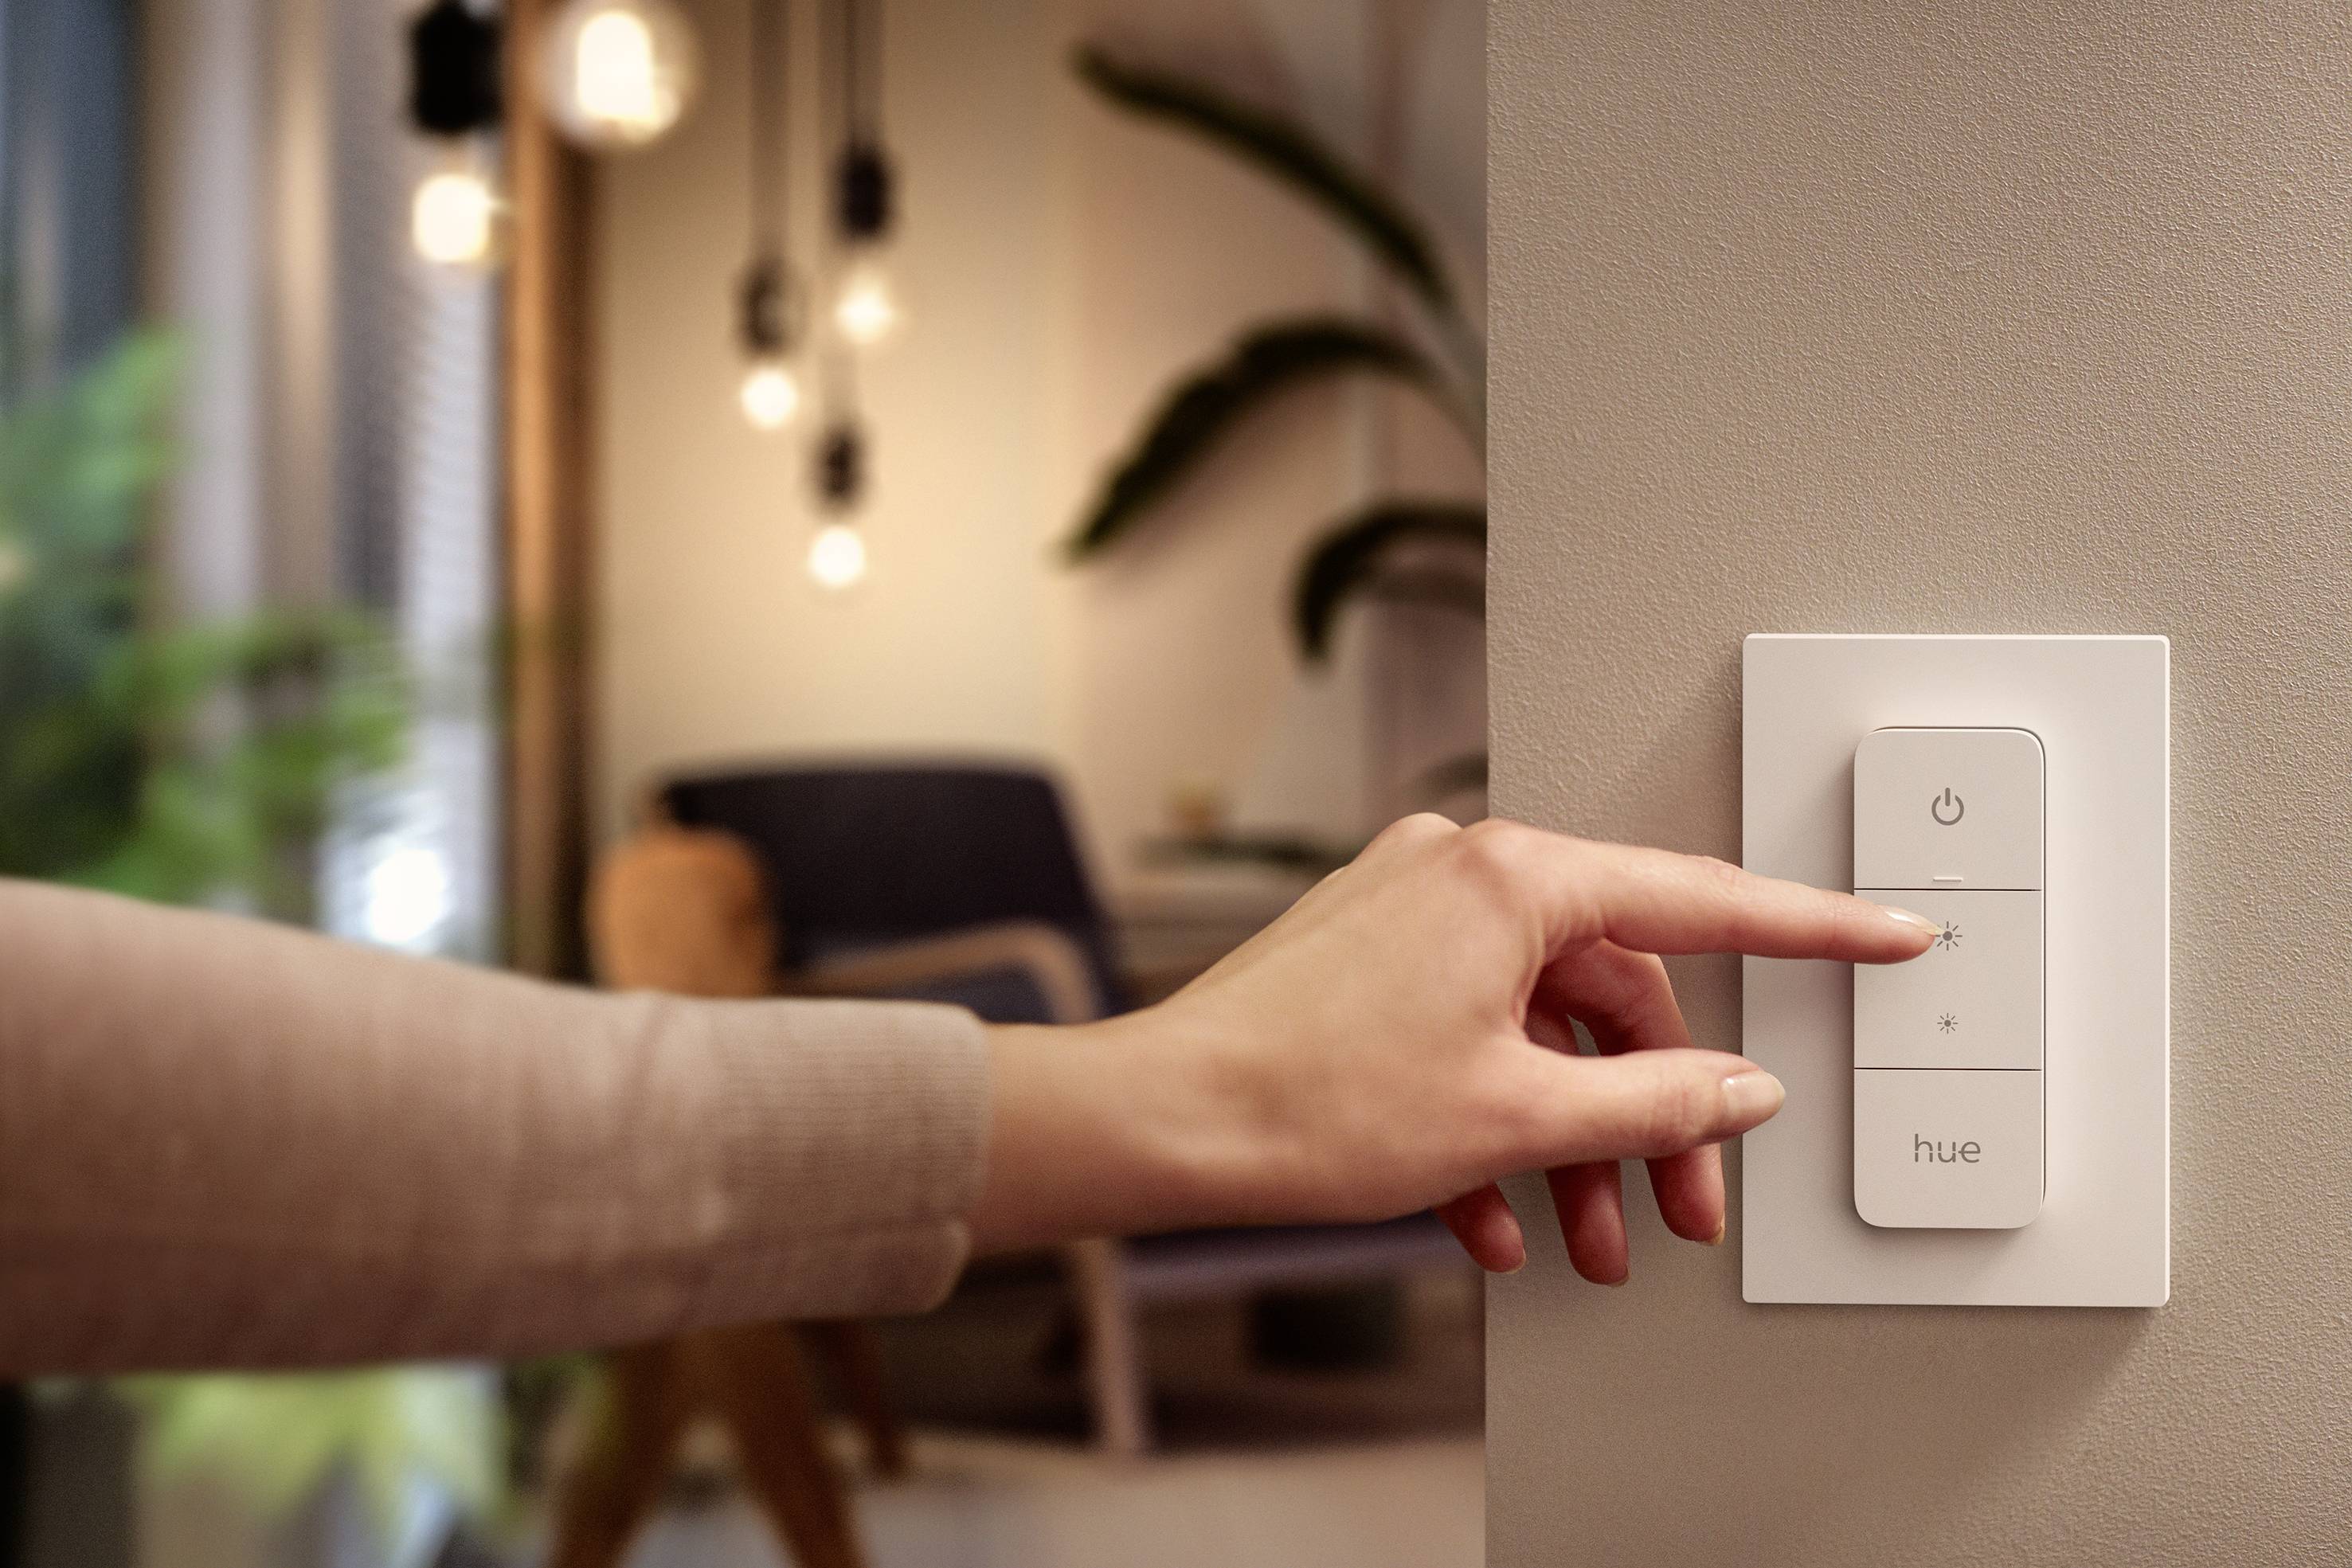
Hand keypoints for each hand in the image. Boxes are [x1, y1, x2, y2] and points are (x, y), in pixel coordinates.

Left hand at [969, 815, 1937, 1281]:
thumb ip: (1655, 1102)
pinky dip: (1493, 1125)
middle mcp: (1462, 873)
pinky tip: (1489, 1220)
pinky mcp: (1369, 962)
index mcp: (1514, 877)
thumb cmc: (1304, 1102)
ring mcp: (1410, 913)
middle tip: (1682, 1208)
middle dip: (1651, 1115)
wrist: (1158, 1124)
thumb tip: (1736, 1093)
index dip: (1809, 930)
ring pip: (1540, 1030)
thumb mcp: (1518, 1117)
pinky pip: (1469, 1038)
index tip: (1885, 934)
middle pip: (1614, 994)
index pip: (1701, 903)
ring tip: (1587, 1241)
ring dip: (1572, 1141)